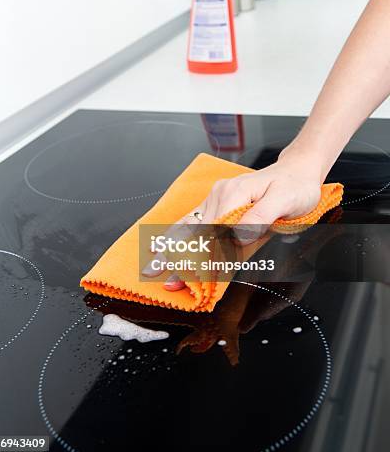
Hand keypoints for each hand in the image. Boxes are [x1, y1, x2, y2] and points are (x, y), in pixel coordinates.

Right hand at [142, 151, 322, 290]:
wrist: (296, 172)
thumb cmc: (294, 187)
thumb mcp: (284, 200)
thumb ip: (260, 218)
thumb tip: (237, 237)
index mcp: (234, 193)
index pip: (215, 232)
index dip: (208, 257)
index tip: (201, 279)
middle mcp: (219, 195)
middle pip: (196, 231)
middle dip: (179, 257)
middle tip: (164, 279)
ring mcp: (215, 199)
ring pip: (190, 227)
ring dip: (172, 249)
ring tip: (154, 267)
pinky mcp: (216, 204)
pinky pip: (194, 222)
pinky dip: (178, 237)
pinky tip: (163, 247)